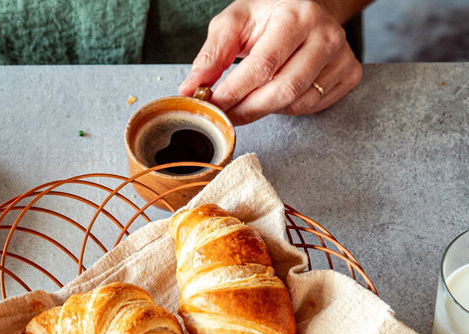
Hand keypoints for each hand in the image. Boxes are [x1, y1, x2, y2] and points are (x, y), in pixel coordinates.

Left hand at [179, 0, 362, 124]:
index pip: (263, 65)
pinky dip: (289, 109)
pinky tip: (277, 94)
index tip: (213, 107)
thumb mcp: (235, 23)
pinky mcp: (349, 73)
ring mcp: (342, 55)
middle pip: (283, 89)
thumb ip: (212, 55)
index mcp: (296, 15)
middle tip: (226, 117)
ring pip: (298, 103)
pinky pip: (313, 106)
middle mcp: (325, 34)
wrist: (306, 10)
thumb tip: (190, 88)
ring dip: (267, 110)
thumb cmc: (267, 17)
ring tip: (251, 99)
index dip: (235, 92)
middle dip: (248, 109)